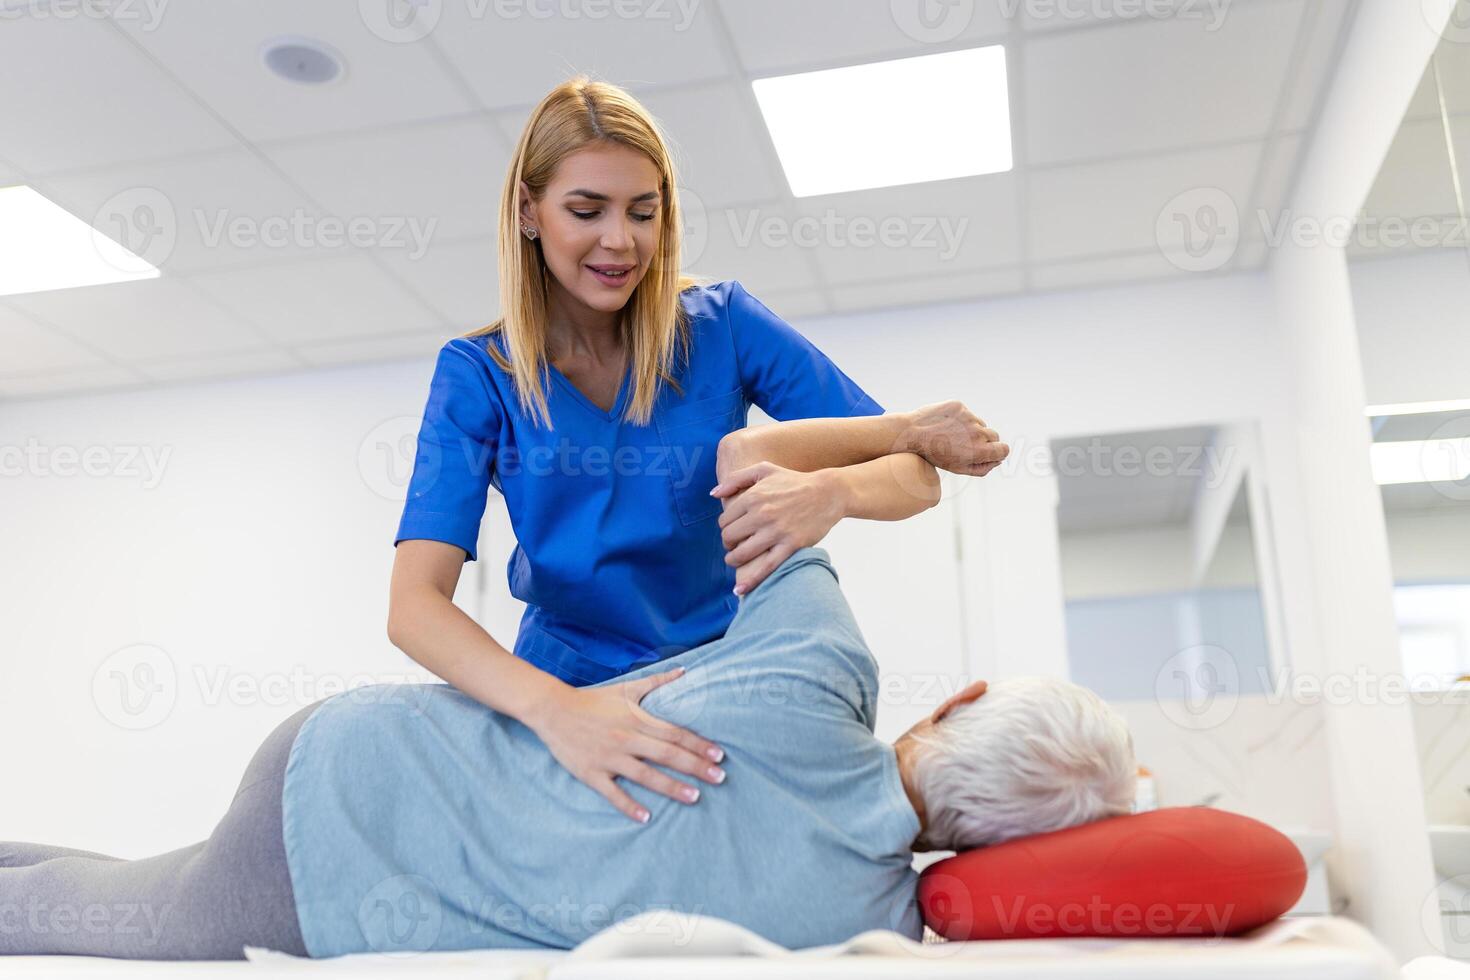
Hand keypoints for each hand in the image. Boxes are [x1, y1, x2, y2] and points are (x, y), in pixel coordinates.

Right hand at [527, 667, 726, 824]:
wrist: (553, 709)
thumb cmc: (593, 700)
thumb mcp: (626, 688)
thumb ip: (657, 681)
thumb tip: (684, 671)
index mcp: (636, 719)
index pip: (675, 733)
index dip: (699, 744)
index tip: (719, 756)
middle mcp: (626, 739)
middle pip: (667, 754)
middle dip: (695, 767)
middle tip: (720, 779)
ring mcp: (609, 758)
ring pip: (645, 776)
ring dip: (672, 787)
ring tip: (695, 797)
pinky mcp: (591, 773)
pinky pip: (613, 794)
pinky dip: (629, 806)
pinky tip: (647, 818)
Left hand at [710, 461, 844, 595]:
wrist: (828, 493)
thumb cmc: (794, 481)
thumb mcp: (764, 469)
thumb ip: (735, 478)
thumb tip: (713, 494)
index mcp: (753, 497)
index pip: (724, 520)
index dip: (726, 527)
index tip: (734, 530)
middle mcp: (762, 514)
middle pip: (729, 537)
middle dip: (729, 543)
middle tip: (735, 544)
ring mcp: (776, 531)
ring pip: (742, 554)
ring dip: (734, 560)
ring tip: (736, 560)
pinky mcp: (791, 545)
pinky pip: (766, 567)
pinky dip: (750, 581)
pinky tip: (740, 590)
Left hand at [902, 401, 1008, 475]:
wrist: (911, 434)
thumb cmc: (935, 455)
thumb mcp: (959, 468)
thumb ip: (982, 468)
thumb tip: (997, 460)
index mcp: (979, 450)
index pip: (1004, 449)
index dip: (997, 452)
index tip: (989, 452)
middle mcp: (977, 432)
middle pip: (994, 436)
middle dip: (984, 441)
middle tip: (966, 445)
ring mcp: (968, 417)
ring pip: (979, 424)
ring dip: (970, 429)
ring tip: (951, 435)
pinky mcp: (959, 406)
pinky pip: (966, 413)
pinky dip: (959, 419)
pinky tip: (945, 425)